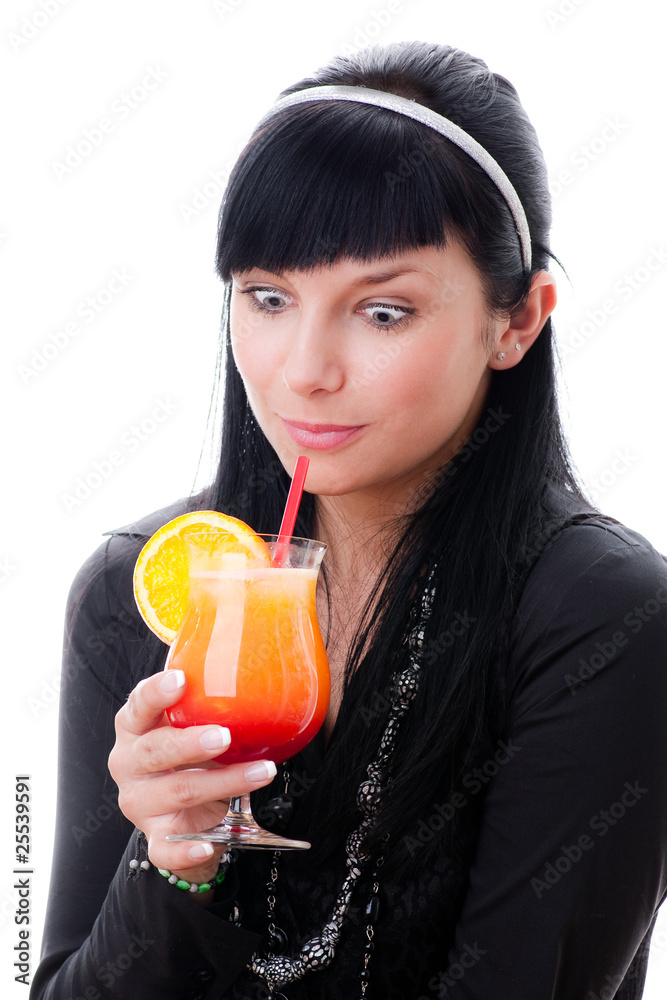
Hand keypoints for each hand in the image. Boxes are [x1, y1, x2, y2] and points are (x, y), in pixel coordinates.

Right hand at [109, 669, 276, 884]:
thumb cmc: (188, 759)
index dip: (157, 692)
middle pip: (155, 750)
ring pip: (178, 791)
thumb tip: (256, 682)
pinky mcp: (155, 836)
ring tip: (261, 772)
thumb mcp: (191, 728)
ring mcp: (140, 803)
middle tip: (224, 736)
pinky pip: (165, 849)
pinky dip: (186, 850)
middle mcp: (130, 764)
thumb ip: (207, 708)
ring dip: (223, 782)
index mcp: (135, 729)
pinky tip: (208, 846)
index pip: (138, 705)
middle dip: (190, 742)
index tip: (181, 680)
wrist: (182, 814)